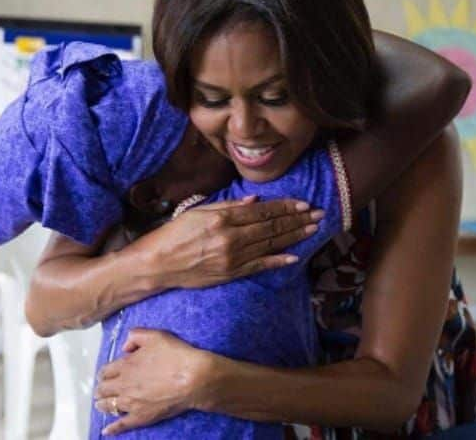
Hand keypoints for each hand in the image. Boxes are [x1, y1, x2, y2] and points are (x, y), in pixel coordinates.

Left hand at [94, 329, 218, 434]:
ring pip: (108, 406)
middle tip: (103, 389)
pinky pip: (121, 424)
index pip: (105, 371)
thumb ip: (135, 336)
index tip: (106, 375)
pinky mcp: (141, 417)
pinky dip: (112, 428)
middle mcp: (123, 385)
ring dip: (103, 404)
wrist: (193, 378)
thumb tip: (125, 347)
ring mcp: (131, 403)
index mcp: (126, 365)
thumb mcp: (155, 335)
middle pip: (103, 389)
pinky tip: (106, 430)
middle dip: (101, 389)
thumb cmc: (176, 355)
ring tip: (102, 404)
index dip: (104, 373)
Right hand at [142, 196, 322, 288]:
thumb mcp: (198, 211)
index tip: (304, 203)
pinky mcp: (231, 274)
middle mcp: (231, 238)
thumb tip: (255, 200)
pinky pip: (259, 266)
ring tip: (313, 229)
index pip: (263, 211)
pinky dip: (278, 261)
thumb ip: (228, 205)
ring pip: (271, 245)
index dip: (286, 207)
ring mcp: (233, 258)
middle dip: (298, 220)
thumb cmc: (173, 234)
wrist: (156, 265)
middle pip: (272, 227)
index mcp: (223, 219)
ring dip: (295, 237)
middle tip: (319, 214)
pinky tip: (294, 256)